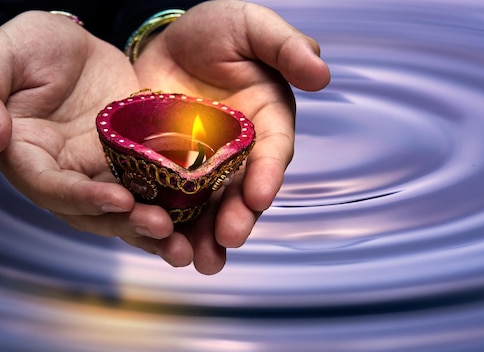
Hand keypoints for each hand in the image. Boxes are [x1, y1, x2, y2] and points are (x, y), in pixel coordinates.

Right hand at [0, 11, 178, 256]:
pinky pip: (153, 187)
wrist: (78, 45)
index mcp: (29, 155)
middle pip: (93, 211)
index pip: (51, 187)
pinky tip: (199, 216)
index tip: (119, 200)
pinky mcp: (133, 161)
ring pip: (127, 208)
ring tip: (184, 241)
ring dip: (153, 227)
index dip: (82, 198)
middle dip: (127, 223)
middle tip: (163, 228)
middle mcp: (66, 173)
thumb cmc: (33, 45)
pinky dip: (173, 204)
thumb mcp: (5, 56)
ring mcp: (102, 170)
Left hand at [133, 0, 329, 273]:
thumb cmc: (217, 31)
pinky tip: (163, 244)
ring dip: (207, 235)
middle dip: (239, 216)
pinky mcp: (169, 171)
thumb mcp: (252, 26)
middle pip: (243, 190)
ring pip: (209, 206)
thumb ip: (286, 47)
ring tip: (201, 260)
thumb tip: (321, 73)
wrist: (167, 41)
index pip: (272, 151)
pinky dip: (168, 224)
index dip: (268, 174)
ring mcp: (204, 166)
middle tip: (230, 237)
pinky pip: (170, 201)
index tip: (260, 195)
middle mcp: (240, 151)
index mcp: (266, 121)